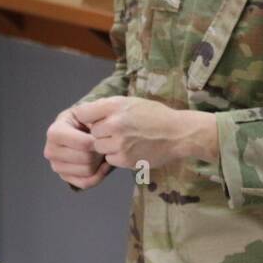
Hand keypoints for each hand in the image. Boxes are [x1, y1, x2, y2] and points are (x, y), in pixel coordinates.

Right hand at [44, 108, 110, 189]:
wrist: (84, 129)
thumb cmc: (88, 120)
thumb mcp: (89, 113)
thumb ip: (93, 118)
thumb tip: (96, 130)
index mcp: (54, 132)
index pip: (84, 144)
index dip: (97, 141)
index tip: (102, 135)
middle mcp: (51, 150)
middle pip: (86, 159)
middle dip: (100, 151)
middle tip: (103, 144)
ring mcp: (56, 166)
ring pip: (87, 171)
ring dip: (99, 162)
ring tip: (101, 151)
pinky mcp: (65, 177)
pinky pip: (86, 183)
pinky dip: (99, 175)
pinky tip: (103, 164)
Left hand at [72, 96, 217, 170]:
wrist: (180, 134)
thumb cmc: (156, 116)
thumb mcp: (133, 102)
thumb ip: (109, 107)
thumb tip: (84, 114)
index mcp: (116, 106)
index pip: (83, 113)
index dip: (89, 118)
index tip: (97, 121)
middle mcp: (115, 124)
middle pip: (92, 133)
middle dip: (103, 134)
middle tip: (120, 132)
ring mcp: (120, 143)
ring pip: (100, 148)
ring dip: (109, 146)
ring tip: (127, 141)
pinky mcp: (126, 159)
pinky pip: (110, 159)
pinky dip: (118, 156)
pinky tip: (132, 150)